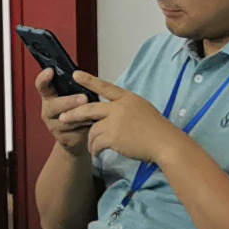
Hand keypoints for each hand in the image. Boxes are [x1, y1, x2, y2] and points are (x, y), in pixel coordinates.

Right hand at [38, 79, 103, 159]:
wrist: (78, 136)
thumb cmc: (77, 109)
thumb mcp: (74, 95)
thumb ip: (75, 87)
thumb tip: (85, 75)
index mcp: (49, 96)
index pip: (42, 86)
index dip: (43, 79)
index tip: (50, 71)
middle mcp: (48, 110)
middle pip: (54, 106)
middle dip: (69, 102)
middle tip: (84, 98)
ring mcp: (53, 126)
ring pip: (65, 121)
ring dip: (80, 116)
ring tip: (93, 114)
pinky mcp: (62, 139)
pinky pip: (74, 133)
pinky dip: (84, 127)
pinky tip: (93, 124)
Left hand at [54, 73, 168, 169]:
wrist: (165, 143)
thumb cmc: (158, 130)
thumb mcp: (143, 110)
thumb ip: (125, 109)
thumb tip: (110, 115)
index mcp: (128, 98)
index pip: (105, 87)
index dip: (89, 80)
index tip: (75, 74)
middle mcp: (119, 107)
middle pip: (90, 108)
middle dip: (74, 114)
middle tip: (63, 118)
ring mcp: (115, 121)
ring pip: (92, 130)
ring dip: (90, 140)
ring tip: (92, 148)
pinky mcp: (113, 136)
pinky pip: (96, 143)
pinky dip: (95, 150)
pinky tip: (97, 154)